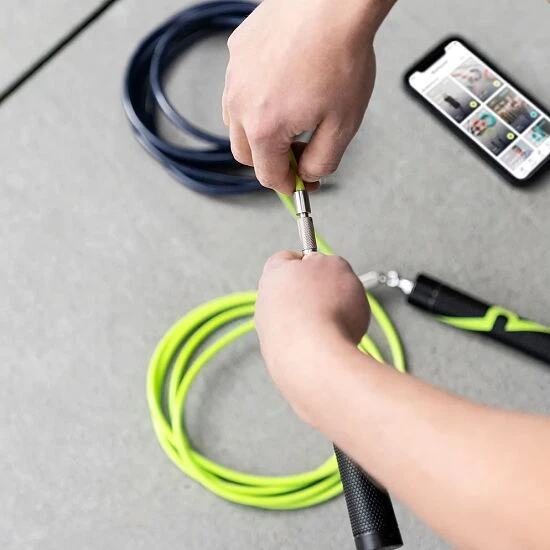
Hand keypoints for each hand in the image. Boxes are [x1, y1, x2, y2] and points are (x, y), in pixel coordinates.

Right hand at [223, 0, 393, 193]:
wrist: (332, 0)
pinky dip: (257, 100)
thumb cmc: (340, 54)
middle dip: (272, 162)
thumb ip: (323, 161)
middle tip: (299, 155)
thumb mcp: (343, 124)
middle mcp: (240, 104)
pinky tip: (283, 88)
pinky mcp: (237, 52)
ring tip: (292, 120)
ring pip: (237, 124)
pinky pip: (239, 89)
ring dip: (260, 133)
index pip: (268, 176)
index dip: (288, 187)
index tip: (301, 185)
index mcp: (264, 128)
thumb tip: (308, 175)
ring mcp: (235, 76)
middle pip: (246, 155)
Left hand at [255, 251, 369, 417]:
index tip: (325, 267)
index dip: (310, 261)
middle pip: (292, 293)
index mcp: (273, 273)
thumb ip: (328, 262)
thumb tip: (325, 268)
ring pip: (297, 322)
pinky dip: (316, 347)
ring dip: (317, 324)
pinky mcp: (278, 361)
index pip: (287, 258)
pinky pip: (302, 348)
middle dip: (315, 296)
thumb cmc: (327, 310)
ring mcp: (268, 334)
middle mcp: (264, 303)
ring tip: (338, 328)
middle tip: (337, 298)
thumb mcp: (338, 266)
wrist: (316, 359)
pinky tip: (331, 348)